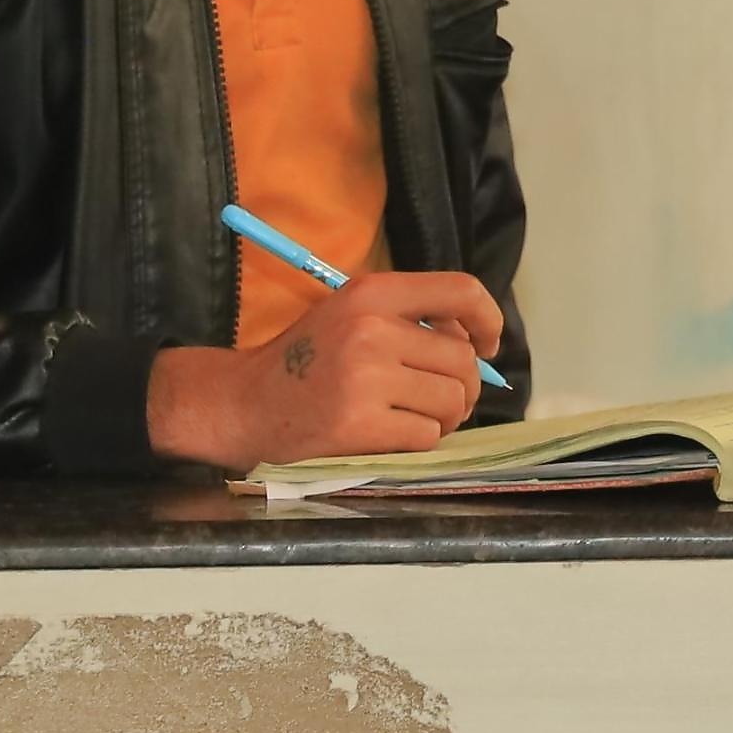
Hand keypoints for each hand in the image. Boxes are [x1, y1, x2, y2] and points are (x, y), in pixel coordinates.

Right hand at [146, 271, 506, 469]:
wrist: (244, 403)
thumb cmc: (304, 360)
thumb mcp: (349, 315)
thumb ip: (406, 320)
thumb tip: (475, 346)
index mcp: (372, 292)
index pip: (461, 291)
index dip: (488, 320)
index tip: (487, 345)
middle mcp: (372, 328)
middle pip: (463, 361)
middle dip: (463, 387)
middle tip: (440, 401)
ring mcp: (366, 377)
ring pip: (451, 401)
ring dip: (444, 418)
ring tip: (413, 418)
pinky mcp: (360, 424)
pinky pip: (427, 435)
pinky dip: (418, 441)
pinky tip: (390, 435)